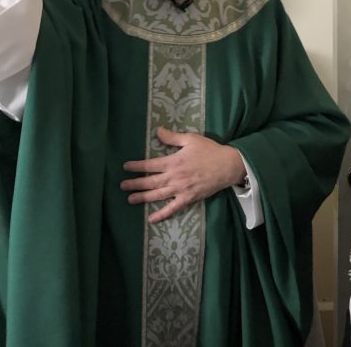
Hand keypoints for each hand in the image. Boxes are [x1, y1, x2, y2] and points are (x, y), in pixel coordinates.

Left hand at [121, 127, 246, 222]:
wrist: (228, 165)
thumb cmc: (209, 150)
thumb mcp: (191, 139)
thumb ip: (172, 137)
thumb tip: (157, 131)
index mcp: (173, 161)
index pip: (150, 165)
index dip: (136, 166)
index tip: (125, 167)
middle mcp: (174, 177)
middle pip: (150, 182)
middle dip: (135, 184)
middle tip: (122, 186)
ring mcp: (181, 190)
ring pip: (158, 195)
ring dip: (143, 197)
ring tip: (130, 199)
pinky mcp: (188, 198)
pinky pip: (173, 208)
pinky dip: (162, 215)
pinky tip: (151, 219)